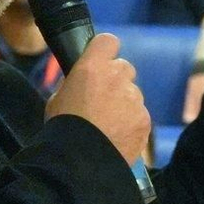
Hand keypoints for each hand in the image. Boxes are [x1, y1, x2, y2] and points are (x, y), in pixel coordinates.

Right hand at [44, 32, 149, 164]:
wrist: (81, 161)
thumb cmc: (63, 127)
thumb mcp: (58, 97)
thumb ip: (76, 83)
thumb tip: (84, 83)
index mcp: (93, 66)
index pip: (108, 41)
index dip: (104, 51)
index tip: (99, 63)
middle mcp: (118, 77)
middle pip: (124, 68)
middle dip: (116, 80)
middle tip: (104, 100)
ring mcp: (135, 98)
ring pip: (133, 94)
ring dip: (124, 103)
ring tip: (110, 125)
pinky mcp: (145, 119)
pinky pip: (140, 115)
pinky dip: (132, 123)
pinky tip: (119, 137)